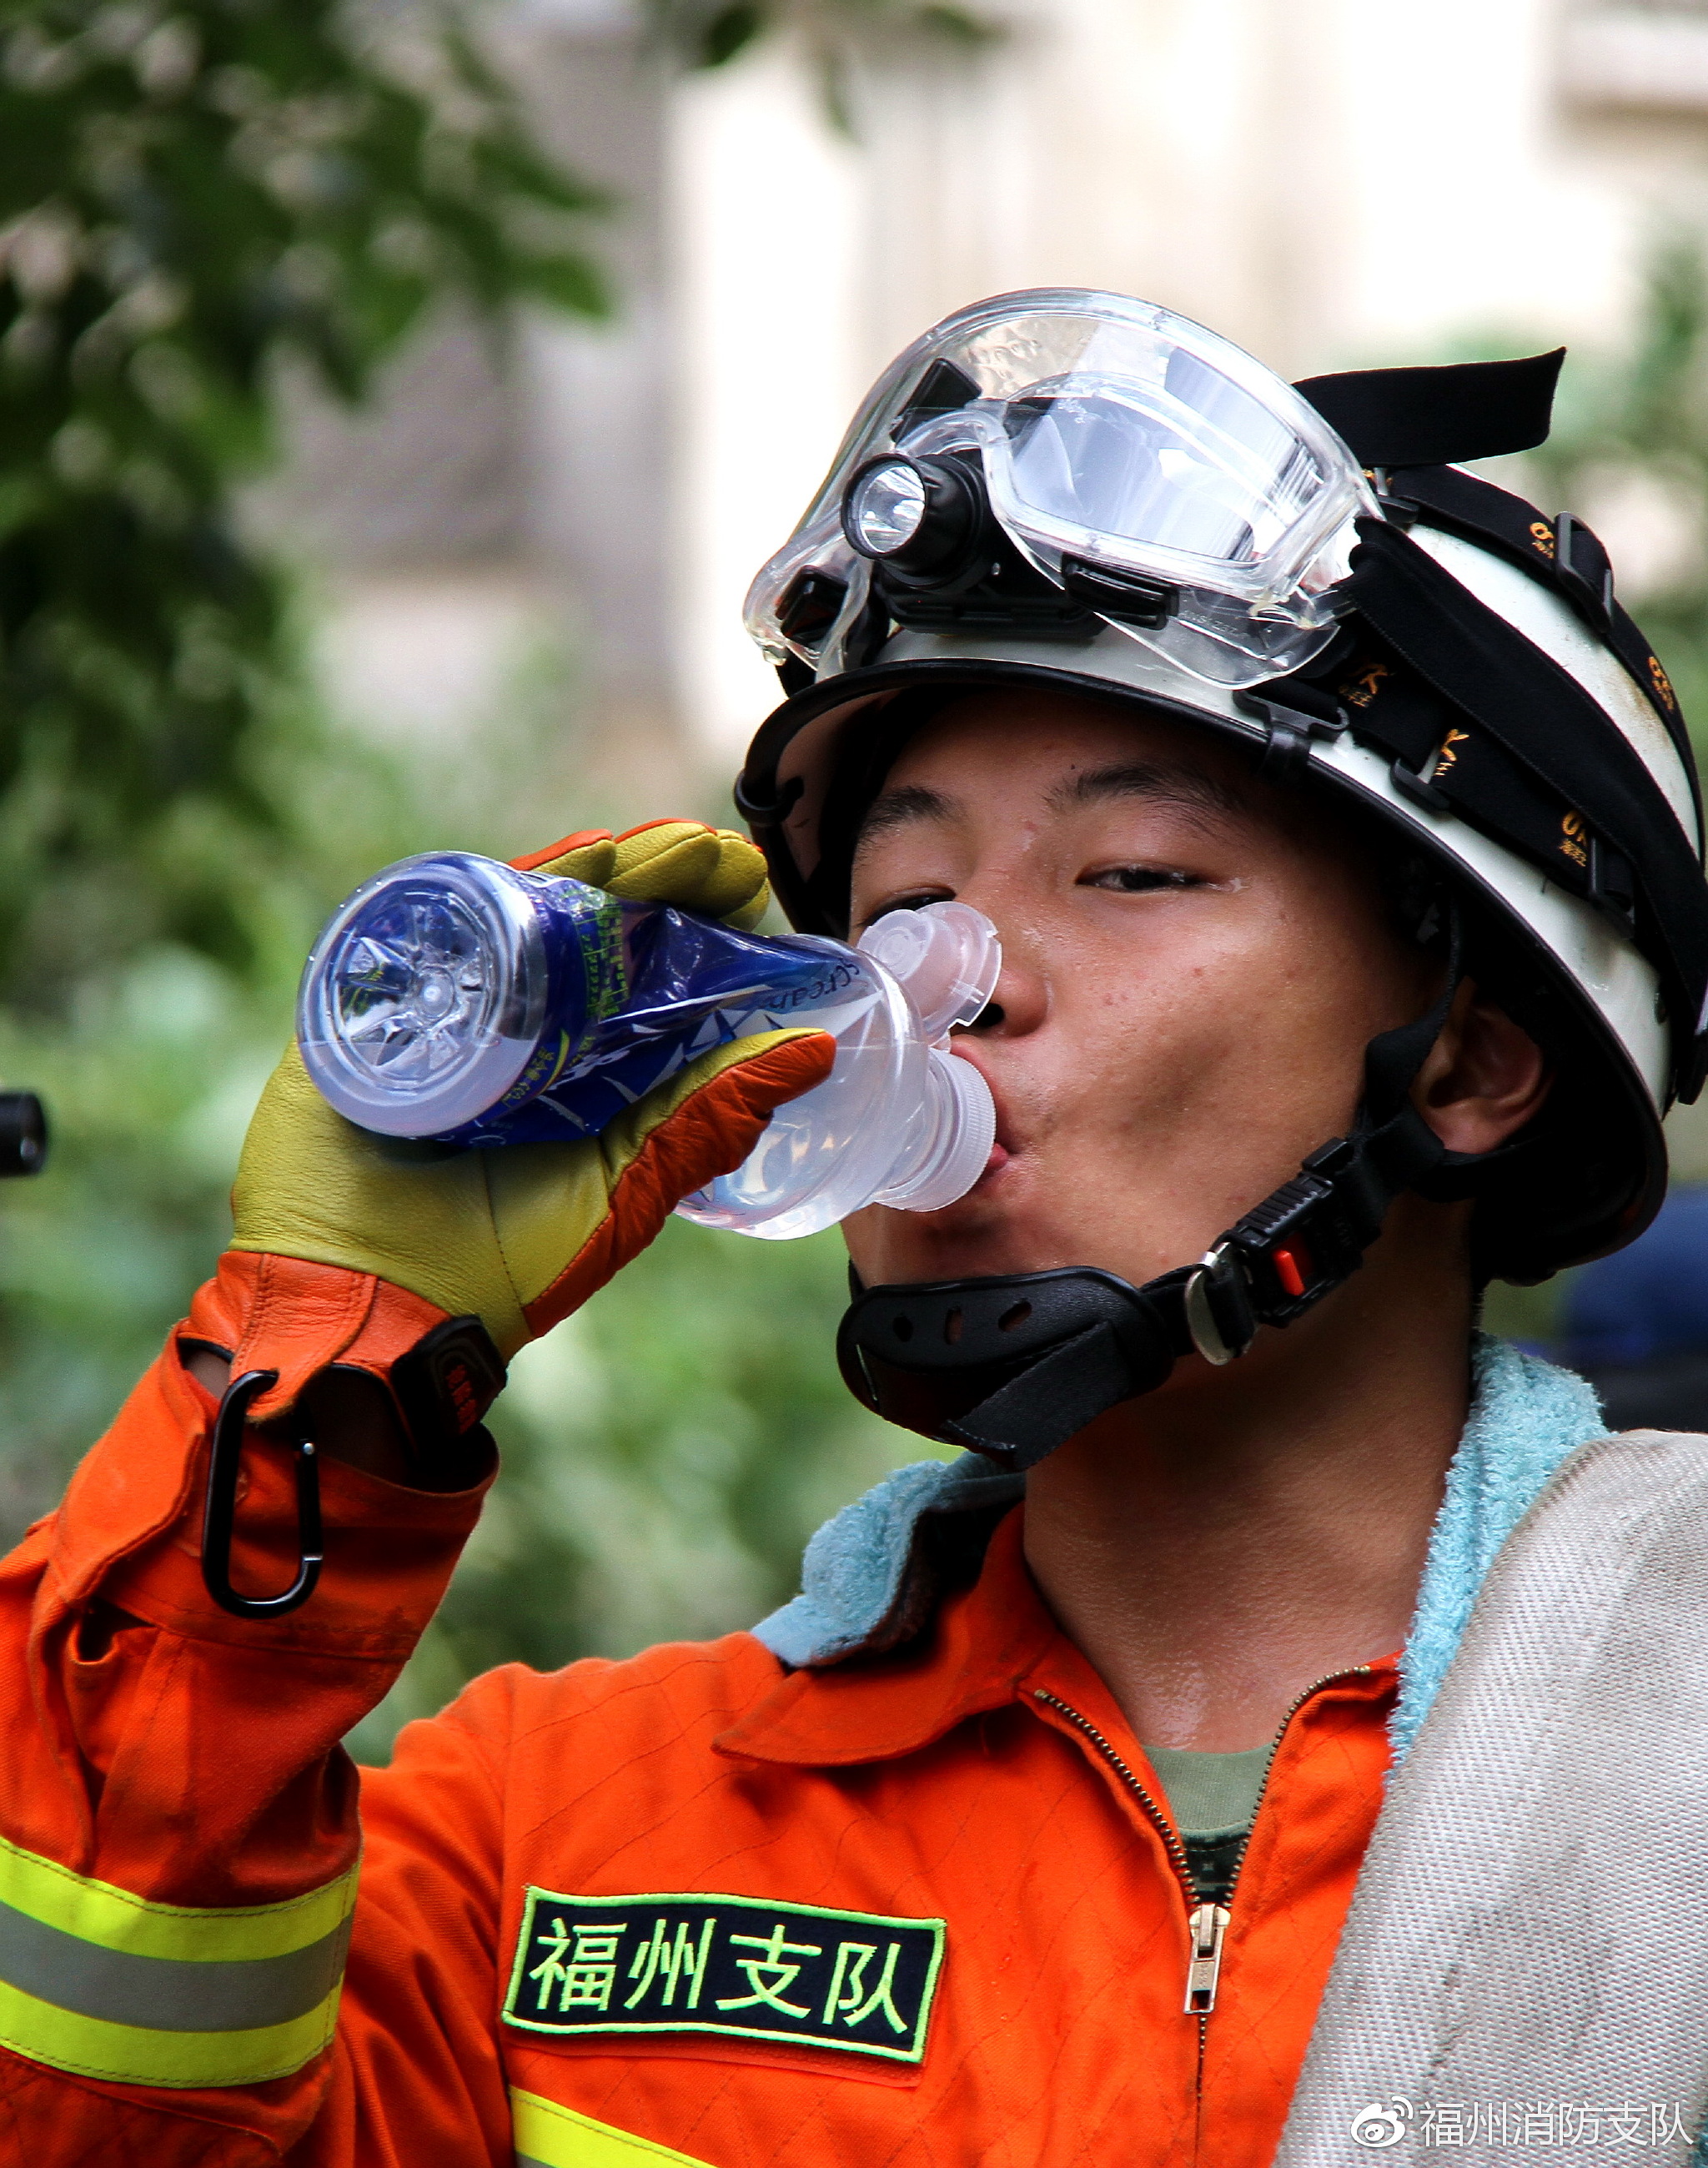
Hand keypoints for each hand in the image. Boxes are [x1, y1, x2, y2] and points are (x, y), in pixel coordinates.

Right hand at [192, 823, 833, 1446]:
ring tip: (653, 851)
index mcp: (592, 1059)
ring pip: (526, 909)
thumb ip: (709, 1120)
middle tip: (719, 856)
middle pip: (598, 921)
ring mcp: (455, 1001)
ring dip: (594, 869)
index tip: (755, 880)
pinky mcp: (380, 996)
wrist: (372, 1301)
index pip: (655, 965)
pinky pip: (439, 924)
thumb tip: (817, 1050)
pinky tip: (553, 871)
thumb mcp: (626, 1188)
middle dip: (661, 875)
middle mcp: (527, 1020)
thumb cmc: (502, 1263)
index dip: (704, 916)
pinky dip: (494, 889)